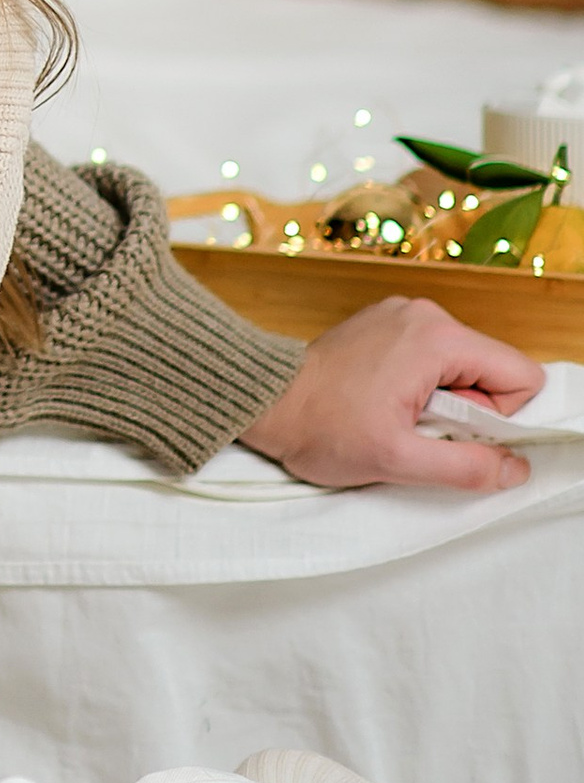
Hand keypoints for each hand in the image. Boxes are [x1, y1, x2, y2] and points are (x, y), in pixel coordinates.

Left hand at [238, 297, 543, 492]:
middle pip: (491, 369)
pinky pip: (432, 359)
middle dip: (469, 412)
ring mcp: (402, 315)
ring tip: (397, 419)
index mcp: (437, 337)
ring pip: (462, 367)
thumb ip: (467, 466)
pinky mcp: (384, 325)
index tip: (458, 435)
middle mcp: (424, 314)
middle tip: (419, 431)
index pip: (520, 375)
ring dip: (444, 403)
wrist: (262, 400)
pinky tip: (385, 403)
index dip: (502, 417)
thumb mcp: (398, 460)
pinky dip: (421, 388)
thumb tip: (514, 468)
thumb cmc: (320, 427)